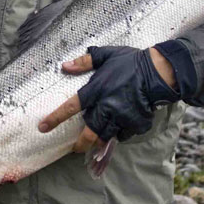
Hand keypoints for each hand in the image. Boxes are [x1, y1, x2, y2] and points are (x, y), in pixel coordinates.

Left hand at [39, 46, 178, 146]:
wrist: (159, 72)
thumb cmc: (131, 61)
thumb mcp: (106, 55)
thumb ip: (85, 62)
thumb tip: (65, 66)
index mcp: (97, 90)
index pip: (71, 107)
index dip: (55, 118)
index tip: (43, 127)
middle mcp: (107, 106)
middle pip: (89, 131)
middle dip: (80, 143)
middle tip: (75, 148)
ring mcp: (122, 117)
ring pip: (105, 136)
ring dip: (97, 142)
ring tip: (92, 145)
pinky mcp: (136, 123)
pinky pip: (124, 134)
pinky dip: (119, 134)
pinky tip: (118, 130)